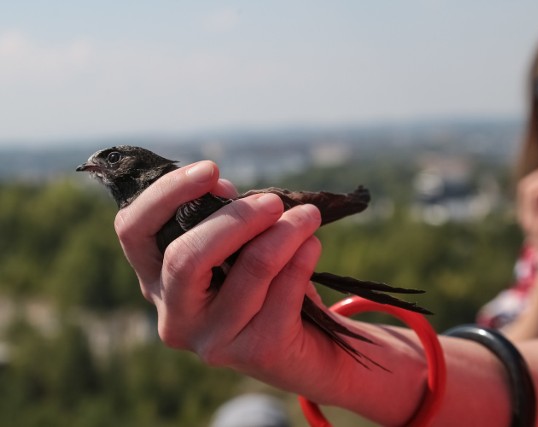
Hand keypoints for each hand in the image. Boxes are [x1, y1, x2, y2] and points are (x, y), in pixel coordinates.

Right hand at [112, 161, 427, 424]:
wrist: (307, 345)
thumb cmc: (263, 284)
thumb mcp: (235, 246)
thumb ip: (222, 218)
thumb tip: (221, 187)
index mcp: (157, 280)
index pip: (134, 231)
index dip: (166, 194)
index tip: (211, 169)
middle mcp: (175, 317)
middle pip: (185, 257)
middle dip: (234, 219)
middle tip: (273, 202)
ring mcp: (213, 341)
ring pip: (249, 270)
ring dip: (284, 233)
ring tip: (308, 216)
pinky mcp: (256, 352)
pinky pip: (283, 291)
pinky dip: (302, 259)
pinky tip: (312, 245)